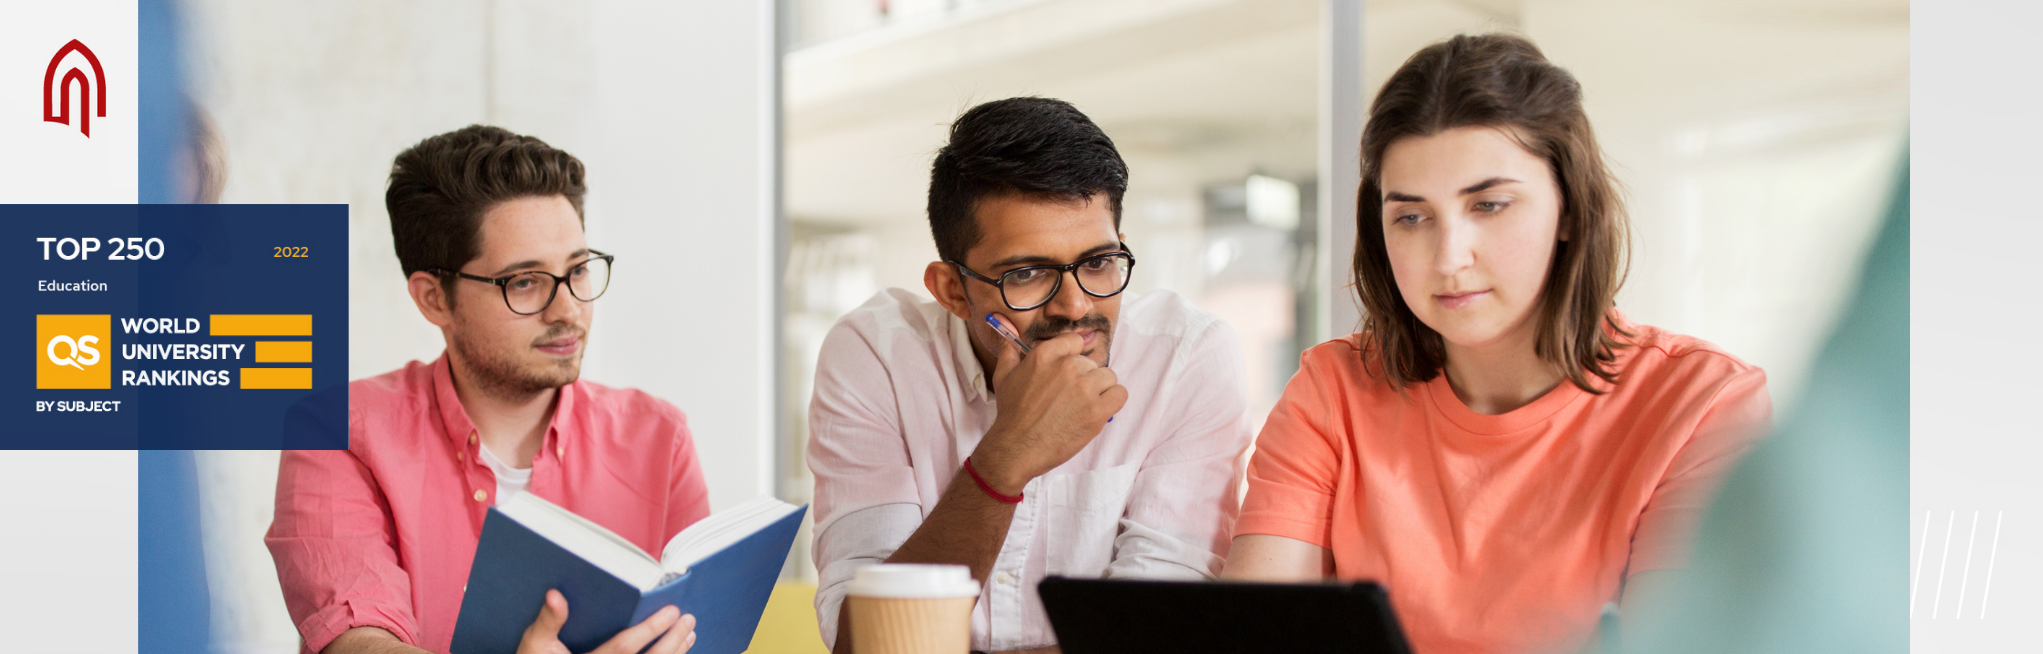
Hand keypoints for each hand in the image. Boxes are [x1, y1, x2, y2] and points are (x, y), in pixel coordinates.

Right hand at [518, 589, 696, 653]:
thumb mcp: (535, 644)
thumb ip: (547, 620)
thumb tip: (555, 594)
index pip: (624, 649)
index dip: (649, 630)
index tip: (671, 611)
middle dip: (672, 641)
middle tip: (688, 619)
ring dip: (675, 653)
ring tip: (689, 632)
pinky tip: (678, 651)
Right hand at [972, 327, 1127, 493]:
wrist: (1017, 448)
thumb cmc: (1010, 413)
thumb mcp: (1003, 376)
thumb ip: (1009, 350)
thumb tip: (1007, 329)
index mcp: (1045, 355)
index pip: (1075, 341)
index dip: (1073, 357)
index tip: (1068, 372)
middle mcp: (1067, 366)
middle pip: (1091, 363)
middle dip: (1084, 378)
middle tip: (1070, 398)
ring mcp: (1085, 388)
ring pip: (1108, 377)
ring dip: (1100, 390)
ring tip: (1084, 405)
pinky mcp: (1097, 410)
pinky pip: (1120, 394)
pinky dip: (1113, 401)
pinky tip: (1099, 410)